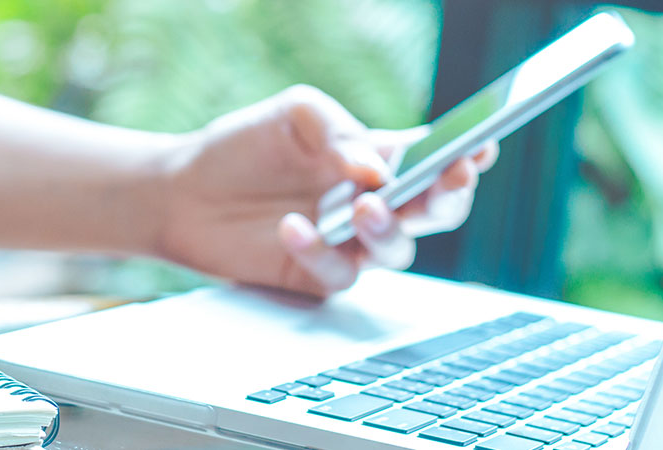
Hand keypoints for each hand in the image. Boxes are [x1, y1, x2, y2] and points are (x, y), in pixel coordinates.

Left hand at [159, 85, 496, 295]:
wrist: (183, 191)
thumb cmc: (244, 145)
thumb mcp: (294, 115)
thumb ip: (340, 133)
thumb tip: (378, 169)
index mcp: (380, 156)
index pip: (437, 157)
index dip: (467, 156)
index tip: (479, 149)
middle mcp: (375, 201)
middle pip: (437, 210)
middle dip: (449, 197)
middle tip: (445, 181)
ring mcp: (351, 242)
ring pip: (397, 249)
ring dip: (387, 229)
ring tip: (363, 206)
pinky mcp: (320, 274)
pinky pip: (339, 273)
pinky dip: (319, 251)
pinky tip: (294, 227)